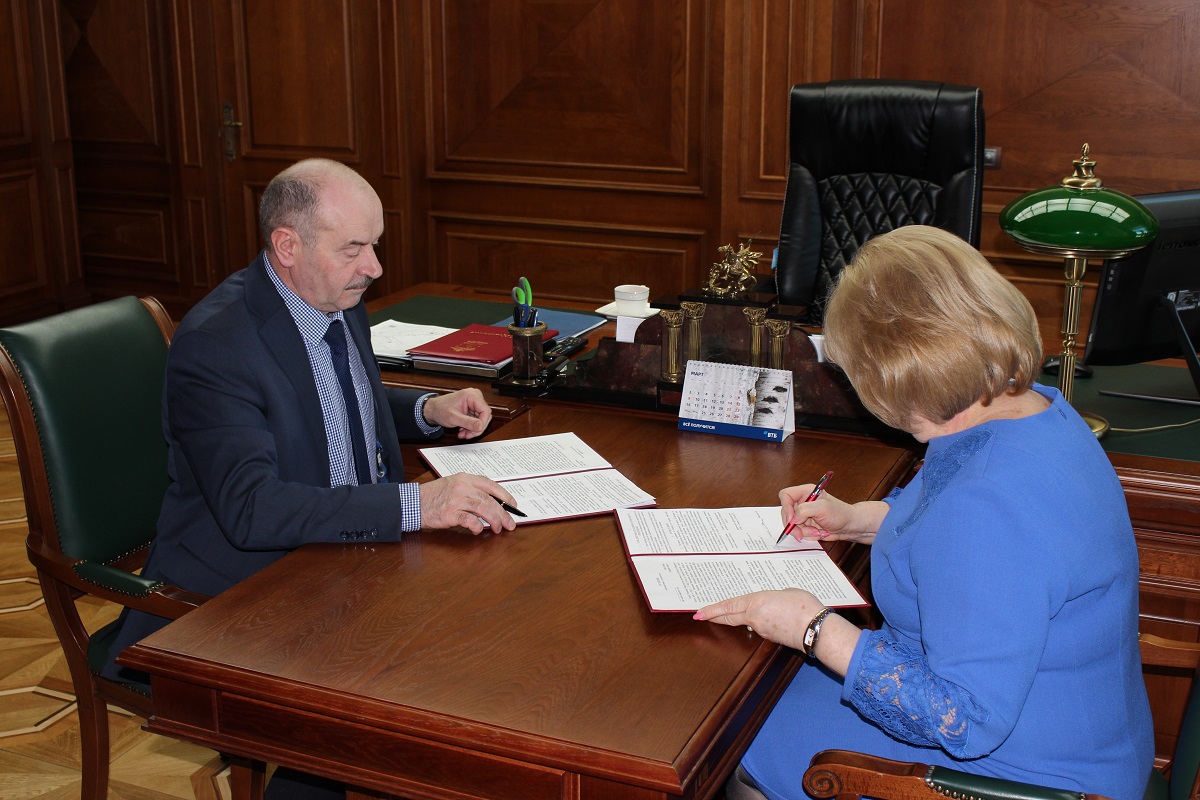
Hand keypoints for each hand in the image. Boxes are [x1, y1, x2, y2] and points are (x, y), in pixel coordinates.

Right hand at [419, 472, 516, 533]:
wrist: (414, 502)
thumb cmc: (434, 495)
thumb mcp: (454, 484)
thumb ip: (471, 490)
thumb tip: (492, 503)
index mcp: (465, 478)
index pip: (490, 485)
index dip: (504, 495)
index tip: (513, 505)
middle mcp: (462, 487)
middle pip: (489, 500)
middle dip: (503, 513)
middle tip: (509, 524)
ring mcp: (456, 500)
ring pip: (483, 509)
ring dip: (493, 521)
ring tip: (498, 529)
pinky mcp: (450, 513)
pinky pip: (468, 520)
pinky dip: (477, 526)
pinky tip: (479, 530)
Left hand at [422, 389, 491, 438]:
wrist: (433, 409)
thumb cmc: (440, 409)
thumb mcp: (453, 418)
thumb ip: (468, 422)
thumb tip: (480, 426)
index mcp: (471, 395)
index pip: (485, 410)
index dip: (482, 423)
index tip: (476, 431)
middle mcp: (474, 397)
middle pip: (484, 416)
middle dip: (477, 428)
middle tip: (469, 435)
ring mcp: (473, 402)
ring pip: (480, 419)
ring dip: (473, 429)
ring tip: (463, 434)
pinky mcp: (472, 408)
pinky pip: (476, 420)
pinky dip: (470, 427)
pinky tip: (463, 431)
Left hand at [695, 589, 859, 674]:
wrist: (816, 629)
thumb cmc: (804, 607)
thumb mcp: (786, 591)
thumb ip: (773, 596)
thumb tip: (771, 602)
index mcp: (756, 603)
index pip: (728, 607)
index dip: (712, 610)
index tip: (698, 612)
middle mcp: (755, 618)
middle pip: (729, 617)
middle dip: (714, 616)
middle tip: (700, 616)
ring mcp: (762, 630)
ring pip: (746, 622)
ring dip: (740, 617)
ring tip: (736, 611)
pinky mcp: (772, 637)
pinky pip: (760, 627)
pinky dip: (758, 622)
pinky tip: (766, 617)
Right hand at [779, 488, 885, 544]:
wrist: (849, 526)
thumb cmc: (840, 513)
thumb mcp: (822, 508)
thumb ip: (804, 510)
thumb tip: (792, 518)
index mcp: (805, 492)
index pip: (785, 495)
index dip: (786, 507)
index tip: (792, 519)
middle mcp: (802, 502)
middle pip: (786, 513)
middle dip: (794, 525)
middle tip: (801, 533)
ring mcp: (802, 514)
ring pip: (791, 525)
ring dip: (803, 531)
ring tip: (817, 531)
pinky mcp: (805, 525)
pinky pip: (798, 532)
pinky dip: (807, 535)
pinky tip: (818, 533)